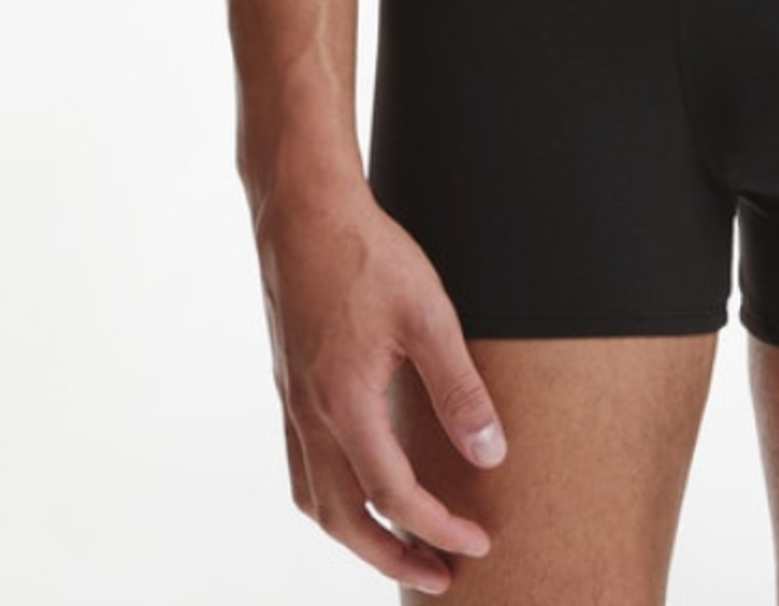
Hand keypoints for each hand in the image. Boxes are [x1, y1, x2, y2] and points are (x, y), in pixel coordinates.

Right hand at [256, 180, 506, 591]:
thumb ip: (458, 389)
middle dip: (391, 555)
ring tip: (400, 544)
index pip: (393, 495)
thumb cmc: (366, 253)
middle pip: (342, 519)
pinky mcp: (288, 384)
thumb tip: (490, 454)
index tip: (478, 542)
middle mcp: (309, 415)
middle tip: (438, 576)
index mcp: (345, 404)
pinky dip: (331, 496)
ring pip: (313, 499)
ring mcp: (292, 401)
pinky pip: (301, 466)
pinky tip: (360, 485)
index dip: (438, 528)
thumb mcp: (429, 315)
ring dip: (355, 534)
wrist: (302, 208)